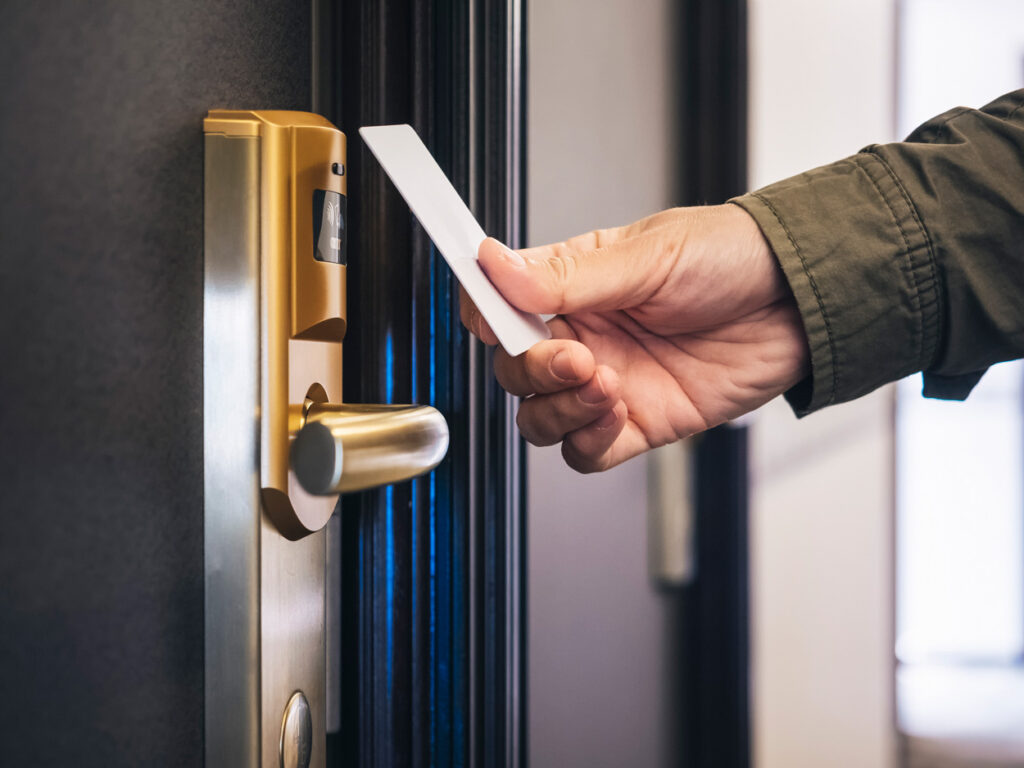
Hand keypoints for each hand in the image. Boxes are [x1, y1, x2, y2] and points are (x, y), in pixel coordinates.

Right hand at [460, 204, 809, 471]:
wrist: (800, 303)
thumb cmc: (732, 259)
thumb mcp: (648, 255)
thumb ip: (566, 274)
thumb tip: (494, 264)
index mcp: (573, 284)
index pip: (500, 304)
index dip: (483, 313)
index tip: (486, 318)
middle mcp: (583, 336)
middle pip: (514, 370)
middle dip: (533, 369)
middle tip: (575, 355)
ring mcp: (607, 383)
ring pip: (539, 418)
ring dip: (560, 408)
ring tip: (605, 383)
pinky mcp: (638, 423)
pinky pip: (585, 453)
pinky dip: (589, 440)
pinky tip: (618, 412)